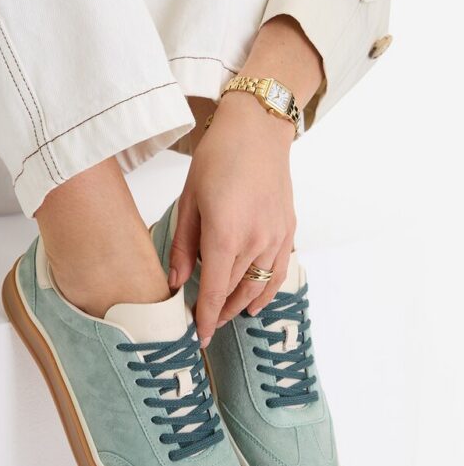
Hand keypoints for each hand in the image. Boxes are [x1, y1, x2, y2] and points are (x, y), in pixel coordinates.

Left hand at [170, 91, 296, 345]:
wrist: (257, 130)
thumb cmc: (218, 157)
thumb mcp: (189, 199)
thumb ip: (183, 244)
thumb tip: (177, 281)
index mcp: (226, 234)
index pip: (215, 291)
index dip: (206, 317)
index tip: (198, 336)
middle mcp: (256, 242)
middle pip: (237, 292)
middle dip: (221, 313)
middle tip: (205, 325)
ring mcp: (277, 237)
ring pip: (259, 287)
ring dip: (242, 305)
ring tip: (227, 315)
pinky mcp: (288, 230)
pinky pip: (278, 272)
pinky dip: (267, 290)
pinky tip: (255, 299)